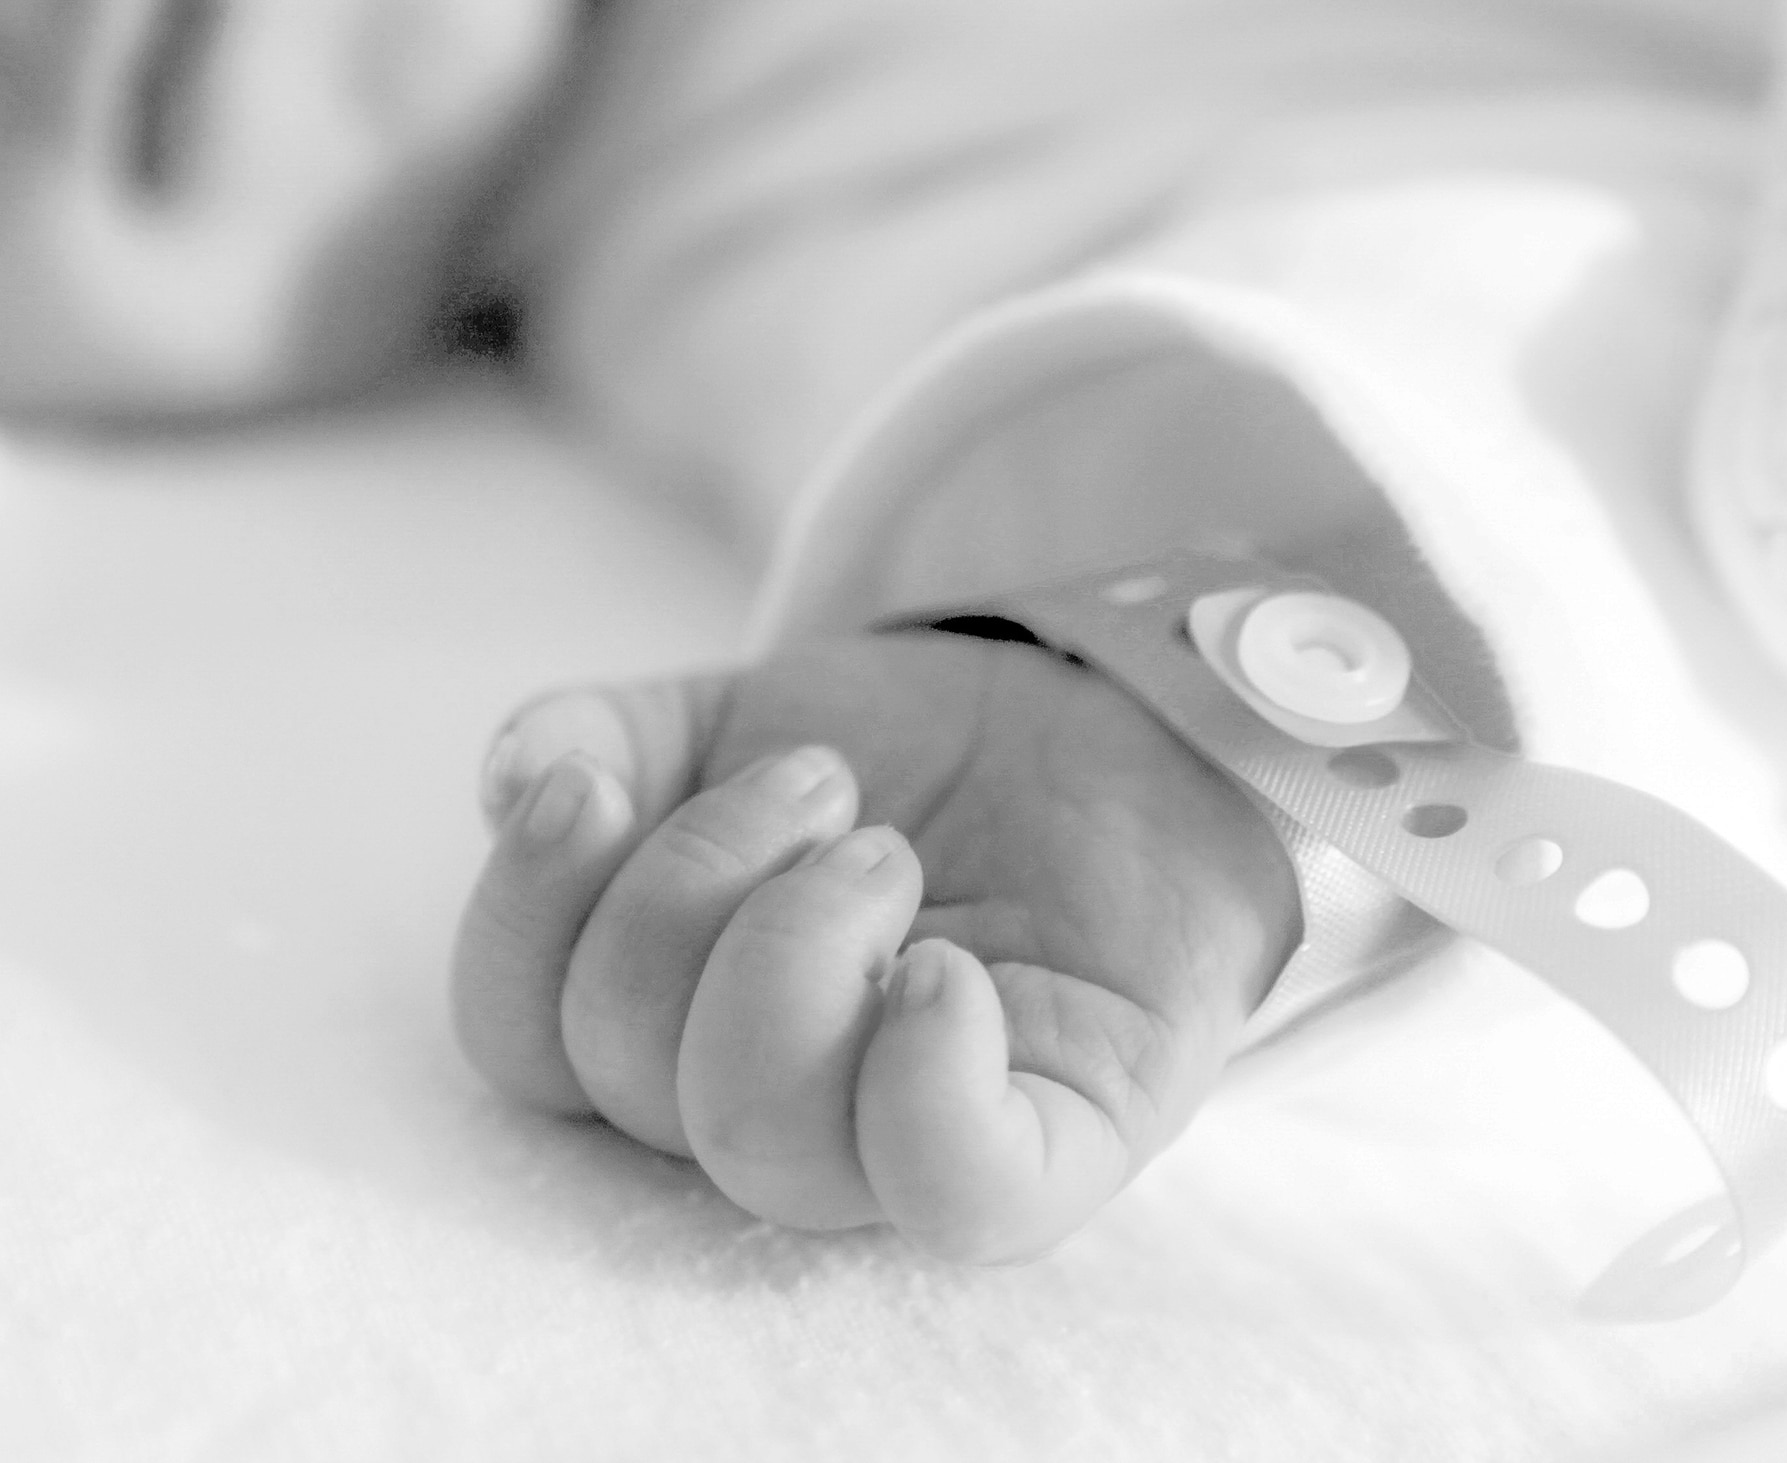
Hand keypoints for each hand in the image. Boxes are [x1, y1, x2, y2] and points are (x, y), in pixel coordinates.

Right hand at [451, 633, 1298, 1259]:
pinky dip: (926, 1079)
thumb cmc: (911, 761)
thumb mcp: (736, 718)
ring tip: (888, 849)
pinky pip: (960, 1189)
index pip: (523, 1040)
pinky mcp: (1057, 1144)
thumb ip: (610, 737)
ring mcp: (907, 1146)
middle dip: (698, 882)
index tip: (594, 784)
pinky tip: (944, 969)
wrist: (1108, 734)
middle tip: (822, 786)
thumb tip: (522, 780)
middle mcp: (771, 1111)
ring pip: (763, 1137)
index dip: (524, 911)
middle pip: (632, 1071)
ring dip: (798, 944)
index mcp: (672, 1031)